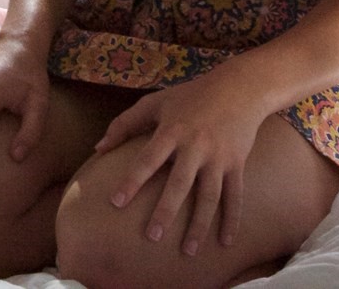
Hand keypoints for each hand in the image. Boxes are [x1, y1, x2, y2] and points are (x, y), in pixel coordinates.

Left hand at [91, 71, 265, 254]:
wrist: (240, 87)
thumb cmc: (191, 95)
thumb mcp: (156, 102)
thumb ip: (125, 124)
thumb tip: (98, 148)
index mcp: (172, 130)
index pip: (148, 159)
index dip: (132, 180)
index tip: (116, 203)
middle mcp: (196, 145)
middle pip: (179, 183)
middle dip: (166, 211)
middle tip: (152, 237)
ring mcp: (218, 157)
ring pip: (209, 196)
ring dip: (199, 225)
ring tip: (188, 251)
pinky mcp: (237, 163)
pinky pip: (235, 196)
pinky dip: (232, 220)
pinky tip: (225, 242)